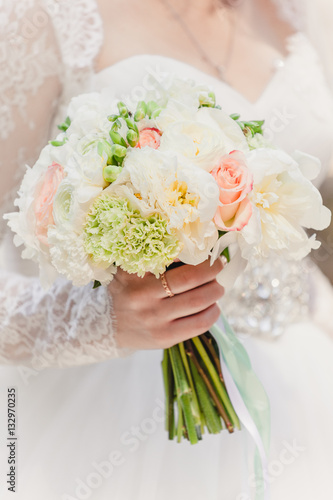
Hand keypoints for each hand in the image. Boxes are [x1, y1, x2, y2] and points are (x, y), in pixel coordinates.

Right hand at [108, 258, 223, 349]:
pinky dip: (213, 312)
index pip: (174, 261)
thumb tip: (189, 245)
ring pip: (199, 302)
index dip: (198, 257)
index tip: (208, 252)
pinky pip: (199, 324)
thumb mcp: (129, 269)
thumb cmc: (125, 290)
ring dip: (216, 291)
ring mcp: (156, 321)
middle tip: (218, 265)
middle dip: (212, 271)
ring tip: (217, 286)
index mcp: (137, 278)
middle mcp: (146, 300)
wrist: (109, 325)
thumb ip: (152, 256)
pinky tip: (213, 306)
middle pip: (192, 281)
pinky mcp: (166, 338)